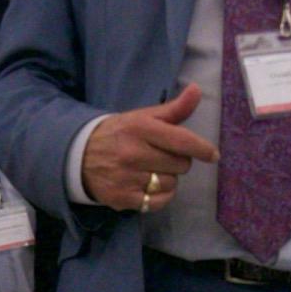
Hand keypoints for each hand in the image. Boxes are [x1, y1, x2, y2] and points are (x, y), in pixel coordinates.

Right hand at [84, 86, 218, 213]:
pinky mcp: (122, 198)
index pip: (181, 140)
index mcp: (140, 128)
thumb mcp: (143, 117)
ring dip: (168, 179)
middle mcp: (133, 153)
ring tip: (151, 171)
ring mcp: (127, 177)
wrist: (78, 156)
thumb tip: (196, 89)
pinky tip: (148, 186)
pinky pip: (159, 202)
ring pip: (171, 184)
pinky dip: (160, 196)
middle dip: (177, 161)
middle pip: (181, 165)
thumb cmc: (119, 134)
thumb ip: (174, 108)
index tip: (213, 155)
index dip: (202, 149)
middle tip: (161, 157)